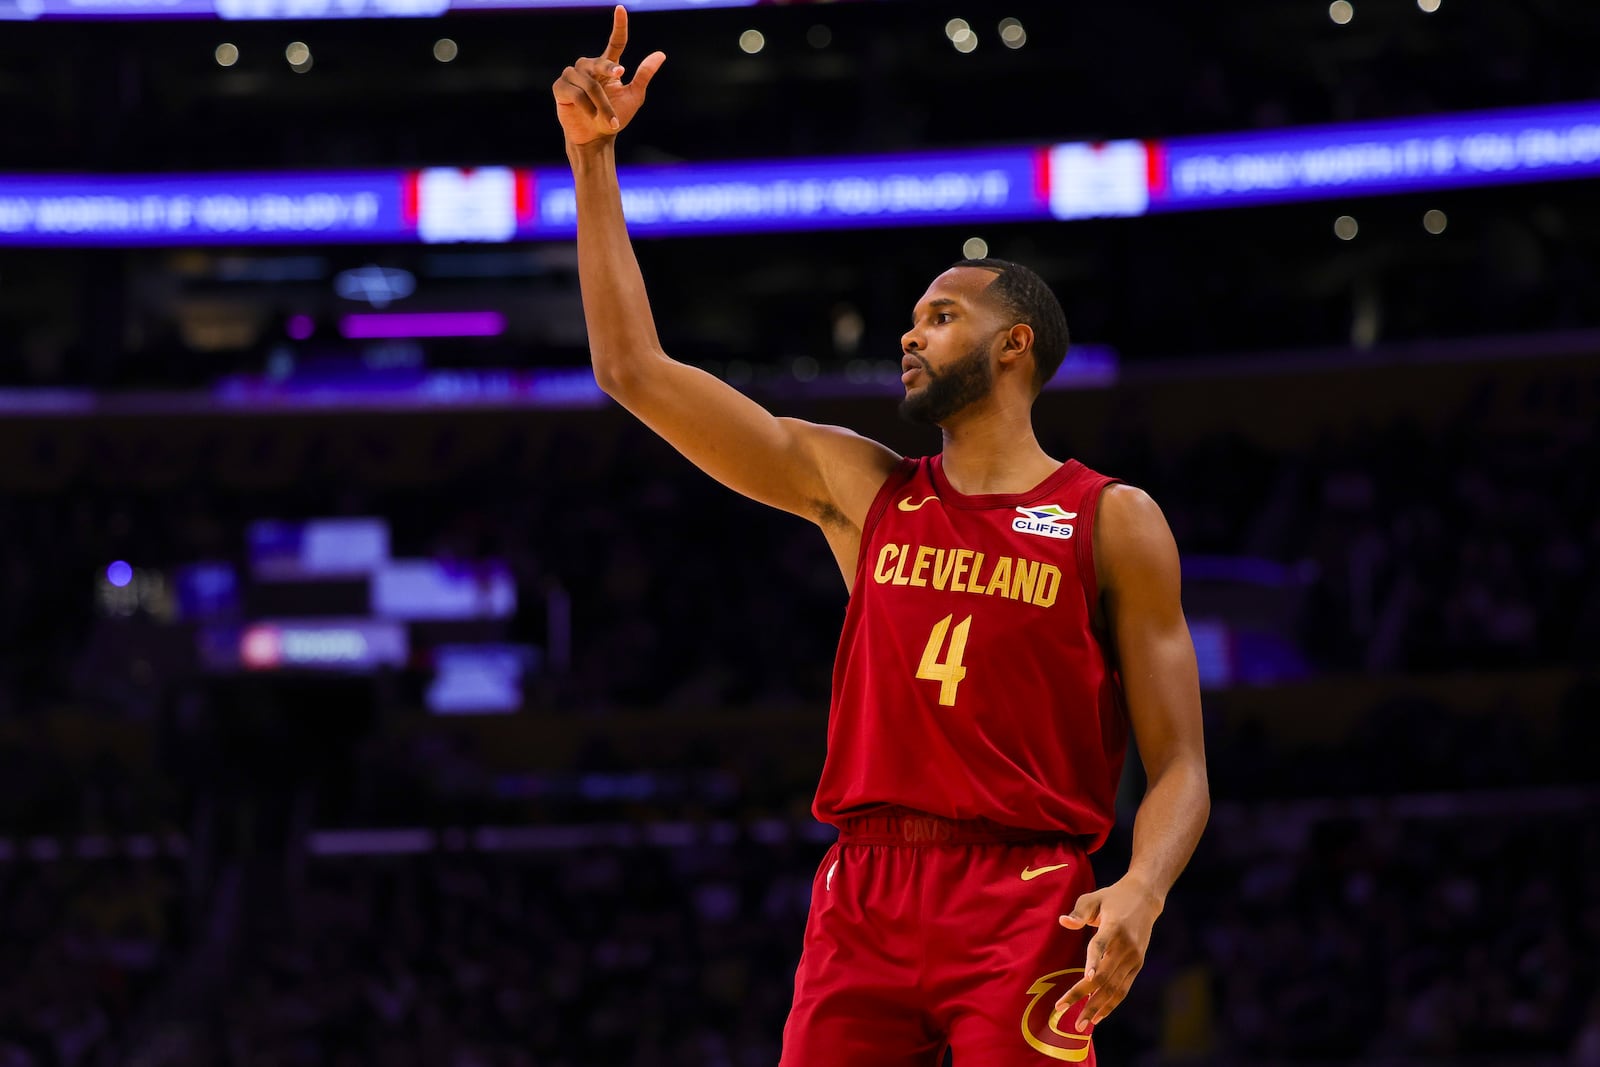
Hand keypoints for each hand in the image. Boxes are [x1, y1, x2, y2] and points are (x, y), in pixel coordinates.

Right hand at [552, 5, 666, 146]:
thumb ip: (644, 75)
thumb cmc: (614, 118)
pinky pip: (575, 92)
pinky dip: (586, 107)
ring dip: (601, 104)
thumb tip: (661, 54)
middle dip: (609, 72)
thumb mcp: (634, 96)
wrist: (596, 138)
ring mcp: (572, 75)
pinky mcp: (560, 88)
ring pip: (589, 83)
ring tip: (608, 120)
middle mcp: (588, 67)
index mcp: (607, 66)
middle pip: (600, 63)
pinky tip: (590, 116)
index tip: (621, 9)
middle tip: (621, 76)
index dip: (619, 26)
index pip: (615, 42)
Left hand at [1054, 876, 1162, 1030]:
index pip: (1101, 946)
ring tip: (1079, 1023)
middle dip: (1082, 995)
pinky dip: (1111, 1004)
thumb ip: (1079, 912)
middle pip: (1103, 975)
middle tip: (1061, 1009)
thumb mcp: (1094, 898)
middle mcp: (1126, 946)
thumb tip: (1064, 922)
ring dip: (1096, 1007)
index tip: (1085, 978)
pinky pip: (1123, 989)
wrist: (1145, 899)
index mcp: (1114, 926)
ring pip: (1114, 988)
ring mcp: (1134, 958)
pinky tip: (1098, 1016)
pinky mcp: (1137, 965)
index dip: (1093, 961)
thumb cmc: (1112, 897)